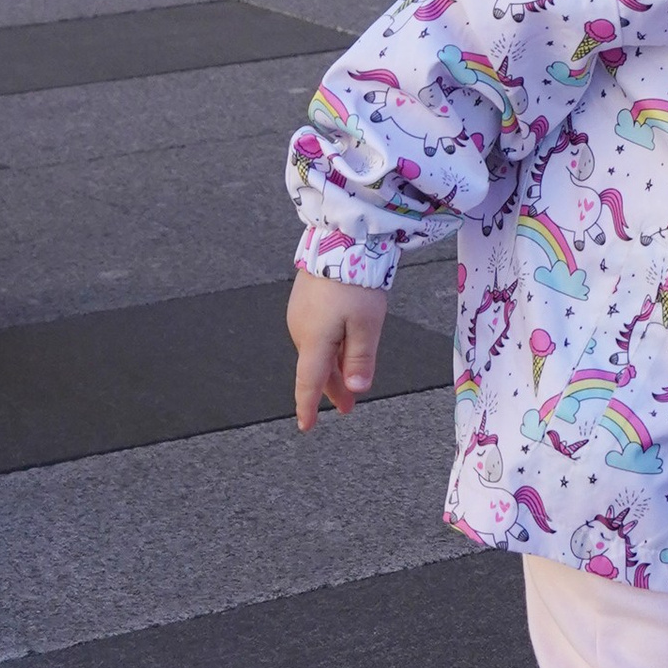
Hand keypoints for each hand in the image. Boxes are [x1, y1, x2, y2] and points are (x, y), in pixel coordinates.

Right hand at [289, 269, 390, 429]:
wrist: (339, 240)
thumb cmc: (354, 282)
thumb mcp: (366, 324)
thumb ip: (360, 358)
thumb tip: (356, 388)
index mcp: (313, 341)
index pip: (307, 383)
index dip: (307, 407)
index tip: (306, 427)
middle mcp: (301, 331)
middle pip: (316, 369)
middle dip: (332, 389)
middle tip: (347, 408)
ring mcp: (300, 315)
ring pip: (317, 351)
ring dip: (332, 368)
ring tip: (350, 381)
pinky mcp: (305, 302)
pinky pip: (316, 334)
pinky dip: (329, 348)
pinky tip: (342, 348)